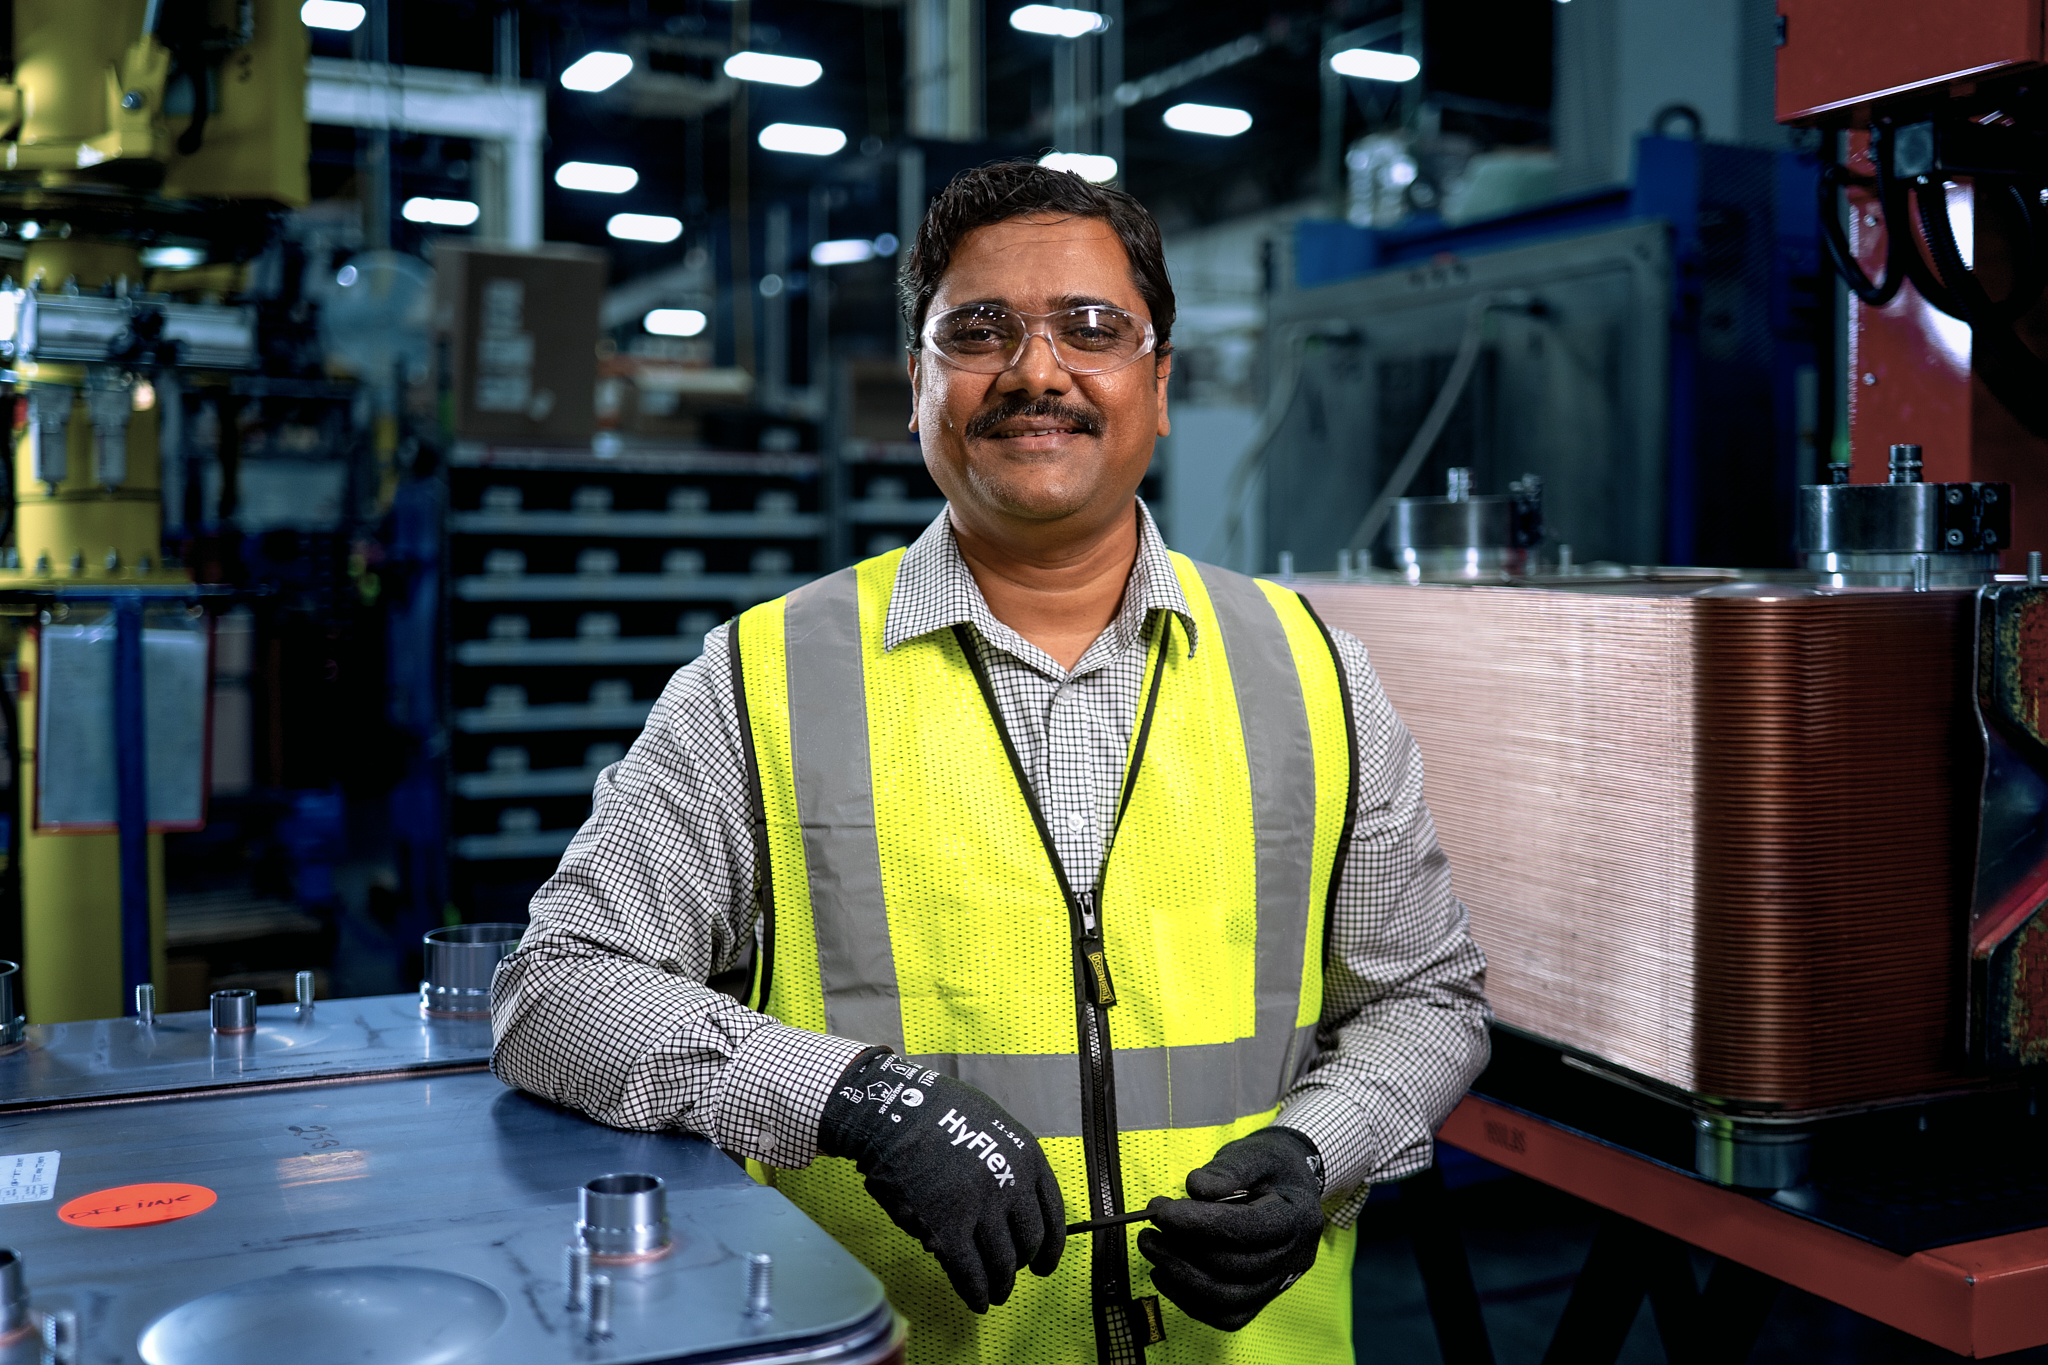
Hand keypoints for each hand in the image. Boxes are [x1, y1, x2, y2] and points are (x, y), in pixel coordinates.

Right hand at [817, 1050, 1064, 1312]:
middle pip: (1028, 1243)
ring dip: (999, 1286)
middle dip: (1020, 1266)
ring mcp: (980, 1209)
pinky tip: (975, 1301)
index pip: (1053, 1215)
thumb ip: (1006, 1164)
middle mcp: (1011, 1185)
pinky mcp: (947, 1229)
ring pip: (1001, 1264)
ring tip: (995, 1295)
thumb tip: (1009, 1207)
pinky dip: (974, 1292)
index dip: (1051, 1247)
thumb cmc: (936, 1113)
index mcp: (1027, 1157)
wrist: (893, 1112)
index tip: (1045, 1264)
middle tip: (1010, 1277)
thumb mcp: (992, 1126)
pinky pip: (968, 1273)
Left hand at [1137, 1126, 1324, 1331]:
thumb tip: (1196, 1188)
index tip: (1163, 1212)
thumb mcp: (1254, 1154)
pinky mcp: (1259, 1300)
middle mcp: (1295, 1258)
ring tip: (1152, 1246)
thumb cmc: (1270, 1168)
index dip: (1201, 1224)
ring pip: (1227, 1300)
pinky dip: (1188, 1299)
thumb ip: (1228, 1169)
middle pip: (1234, 1268)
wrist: (1288, 1185)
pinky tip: (1164, 1272)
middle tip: (1150, 1225)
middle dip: (1183, 1249)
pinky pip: (1223, 1314)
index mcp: (1299, 1218)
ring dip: (1180, 1277)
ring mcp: (1279, 1284)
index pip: (1247, 1230)